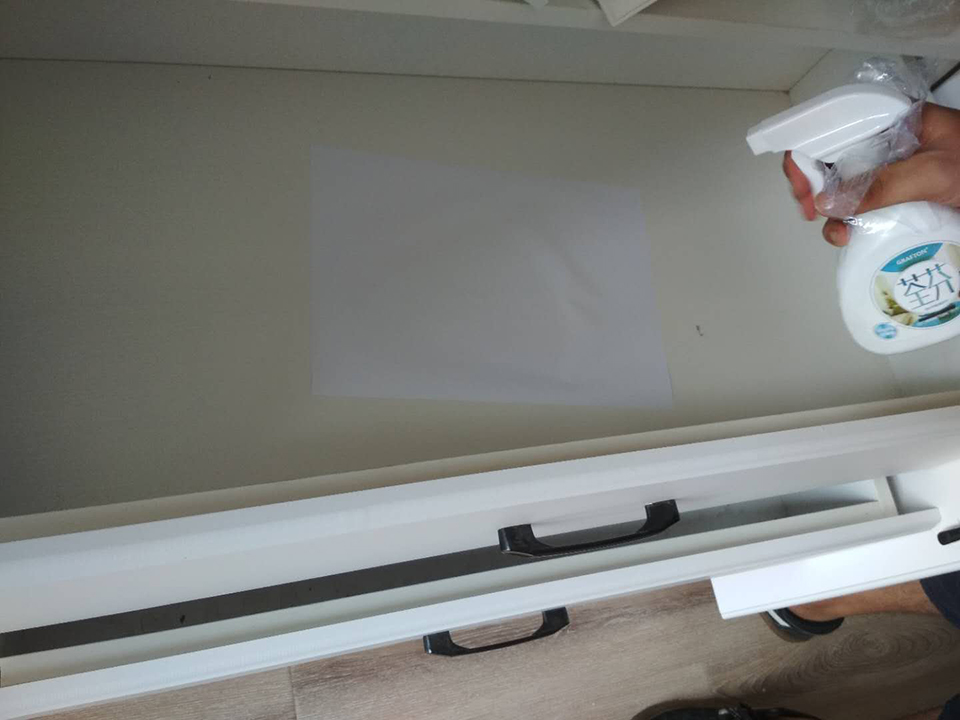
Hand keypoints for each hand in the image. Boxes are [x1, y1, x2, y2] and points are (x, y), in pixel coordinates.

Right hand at [783, 102, 959, 246]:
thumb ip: (883, 184)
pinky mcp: (897, 202)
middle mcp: (887, 148)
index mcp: (895, 124)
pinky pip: (861, 211)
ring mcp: (891, 176)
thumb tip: (826, 203)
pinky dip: (848, 226)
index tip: (802, 186)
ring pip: (843, 191)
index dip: (808, 153)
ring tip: (838, 234)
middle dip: (814, 187)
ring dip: (831, 213)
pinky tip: (849, 238)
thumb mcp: (935, 173)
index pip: (835, 128)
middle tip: (811, 213)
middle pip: (832, 162)